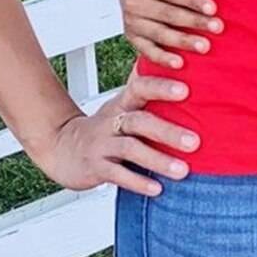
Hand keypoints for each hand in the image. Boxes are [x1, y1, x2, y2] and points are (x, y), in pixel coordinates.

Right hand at [32, 69, 198, 195]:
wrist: (62, 147)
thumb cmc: (105, 126)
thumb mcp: (122, 106)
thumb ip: (147, 92)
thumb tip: (182, 67)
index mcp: (123, 103)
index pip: (141, 88)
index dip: (162, 87)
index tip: (186, 90)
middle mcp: (112, 121)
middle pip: (140, 121)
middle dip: (168, 131)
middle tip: (195, 141)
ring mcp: (102, 144)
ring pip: (131, 149)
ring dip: (159, 160)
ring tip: (183, 170)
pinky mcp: (95, 167)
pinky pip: (118, 174)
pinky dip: (138, 181)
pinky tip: (157, 188)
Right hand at [119, 0, 223, 67]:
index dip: (193, 0)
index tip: (213, 8)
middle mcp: (133, 4)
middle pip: (169, 15)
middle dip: (195, 22)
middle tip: (218, 28)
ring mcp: (132, 23)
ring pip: (161, 34)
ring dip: (184, 42)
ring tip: (205, 47)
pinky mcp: (132, 37)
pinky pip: (148, 50)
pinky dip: (163, 58)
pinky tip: (180, 63)